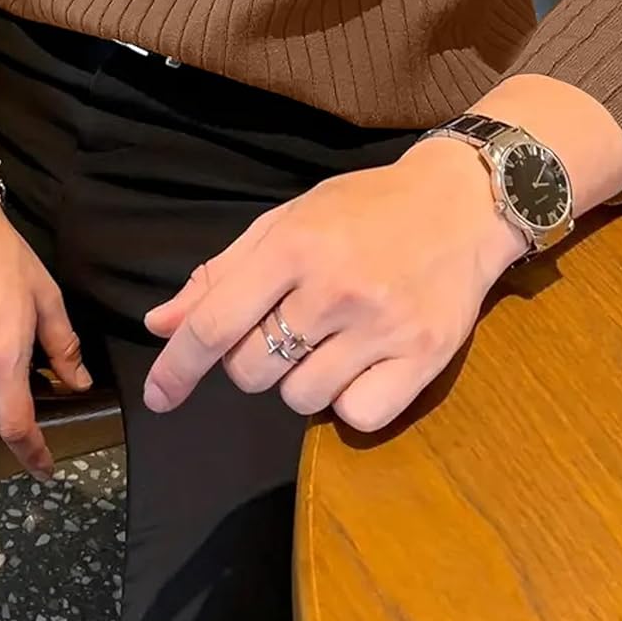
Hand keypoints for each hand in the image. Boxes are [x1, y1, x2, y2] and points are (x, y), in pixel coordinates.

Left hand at [142, 138, 526, 433]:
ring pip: (301, 398)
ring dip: (303, 380)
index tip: (159, 396)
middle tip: (288, 327)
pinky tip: (365, 365)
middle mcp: (335, 288)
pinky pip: (358, 417)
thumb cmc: (364, 210)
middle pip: (253, 371)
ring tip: (333, 339)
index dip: (179, 366)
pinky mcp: (425, 358)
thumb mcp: (287, 221)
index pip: (217, 324)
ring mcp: (382, 327)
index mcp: (294, 247)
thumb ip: (223, 275)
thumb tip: (162, 325)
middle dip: (253, 360)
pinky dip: (350, 401)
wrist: (462, 203)